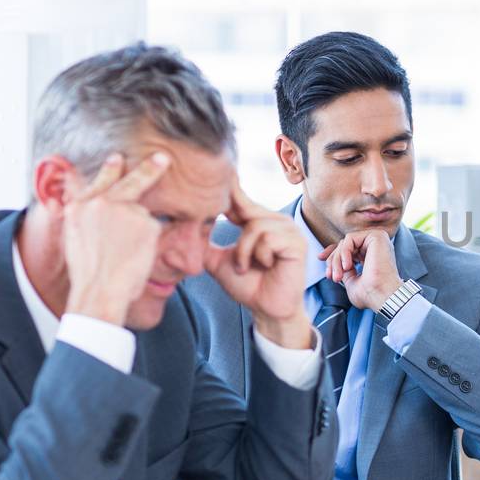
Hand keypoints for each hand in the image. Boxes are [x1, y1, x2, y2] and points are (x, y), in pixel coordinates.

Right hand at [63, 153, 170, 326]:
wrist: (99, 290)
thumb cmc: (89, 273)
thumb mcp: (76, 238)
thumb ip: (87, 216)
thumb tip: (99, 206)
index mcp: (80, 206)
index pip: (98, 181)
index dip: (109, 169)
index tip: (117, 157)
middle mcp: (102, 202)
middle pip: (129, 180)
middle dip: (148, 168)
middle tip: (162, 157)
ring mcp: (126, 210)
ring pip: (142, 215)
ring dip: (140, 231)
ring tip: (126, 253)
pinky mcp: (146, 222)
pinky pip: (153, 231)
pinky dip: (149, 243)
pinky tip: (136, 255)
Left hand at [204, 180, 312, 347]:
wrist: (266, 309)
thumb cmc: (248, 285)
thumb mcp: (219, 261)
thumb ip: (205, 244)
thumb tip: (181, 233)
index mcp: (260, 222)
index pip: (242, 199)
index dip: (231, 189)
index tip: (224, 171)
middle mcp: (277, 222)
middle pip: (247, 210)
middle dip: (237, 241)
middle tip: (240, 265)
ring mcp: (290, 231)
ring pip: (255, 227)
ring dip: (245, 252)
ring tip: (250, 268)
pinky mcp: (297, 243)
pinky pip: (268, 239)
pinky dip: (260, 256)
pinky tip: (267, 266)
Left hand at [318, 229, 401, 310]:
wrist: (381, 295)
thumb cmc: (370, 294)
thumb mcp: (351, 281)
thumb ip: (344, 269)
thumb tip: (334, 262)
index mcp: (373, 255)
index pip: (349, 247)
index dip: (333, 251)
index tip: (320, 258)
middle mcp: (376, 246)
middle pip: (344, 245)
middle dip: (333, 261)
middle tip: (331, 276)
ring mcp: (377, 240)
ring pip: (345, 242)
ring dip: (337, 259)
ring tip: (339, 275)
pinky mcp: (377, 236)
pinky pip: (350, 238)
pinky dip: (344, 252)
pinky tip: (347, 266)